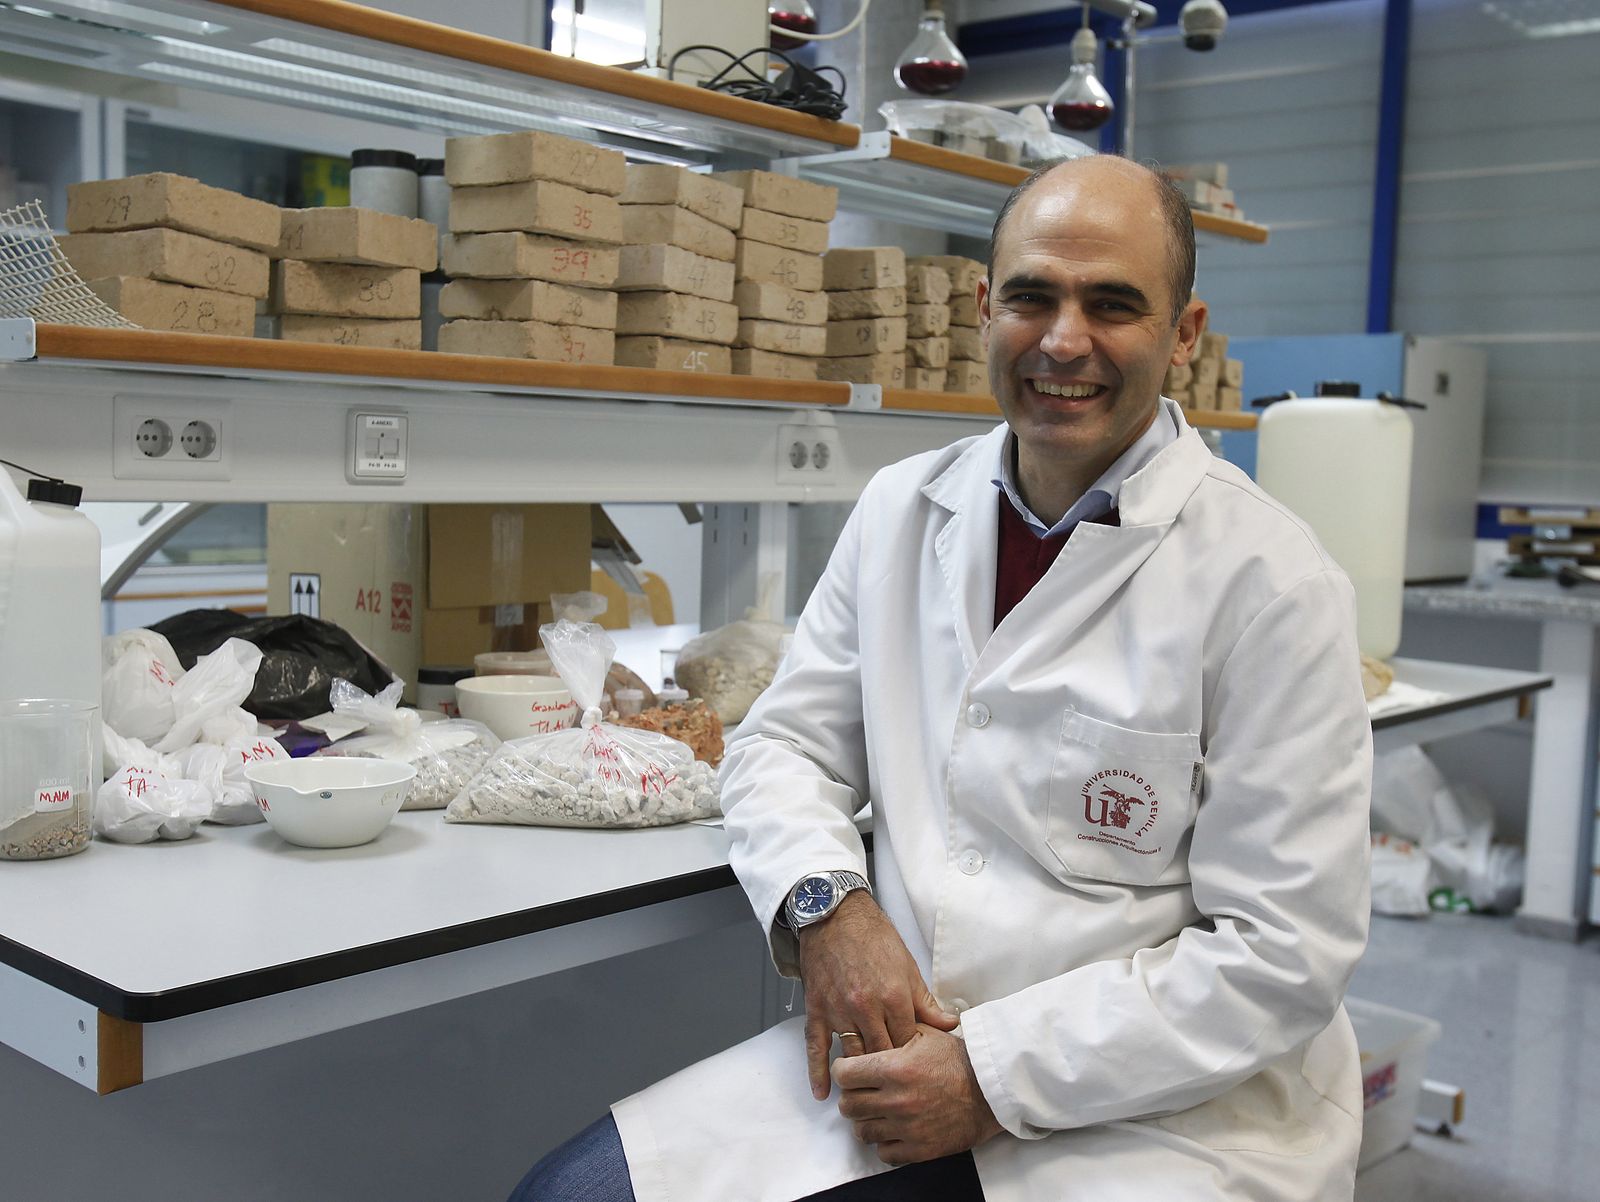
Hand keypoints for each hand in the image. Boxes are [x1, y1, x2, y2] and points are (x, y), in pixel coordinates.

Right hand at [798, 892, 957, 1100]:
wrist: (834, 915)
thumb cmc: (873, 938)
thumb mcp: (908, 966)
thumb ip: (926, 1002)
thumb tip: (950, 1025)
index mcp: (894, 996)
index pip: (908, 1043)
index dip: (913, 1058)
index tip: (917, 1069)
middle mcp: (866, 1008)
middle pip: (881, 1054)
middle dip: (890, 1071)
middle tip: (896, 1087)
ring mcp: (839, 1011)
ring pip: (853, 1055)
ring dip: (861, 1076)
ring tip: (868, 1096)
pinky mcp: (817, 1010)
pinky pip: (816, 1048)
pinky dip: (818, 1072)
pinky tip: (823, 1093)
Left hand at [834, 1024, 1003, 1164]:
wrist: (991, 1091)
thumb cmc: (958, 1060)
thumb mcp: (926, 1034)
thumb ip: (894, 1031)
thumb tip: (869, 1030)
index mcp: (894, 1068)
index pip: (844, 1075)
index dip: (844, 1071)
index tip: (850, 1071)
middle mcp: (896, 1100)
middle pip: (848, 1105)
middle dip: (852, 1096)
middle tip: (863, 1091)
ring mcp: (907, 1128)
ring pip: (862, 1131)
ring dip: (866, 1120)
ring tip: (879, 1111)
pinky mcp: (919, 1149)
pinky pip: (884, 1153)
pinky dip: (885, 1142)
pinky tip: (894, 1129)